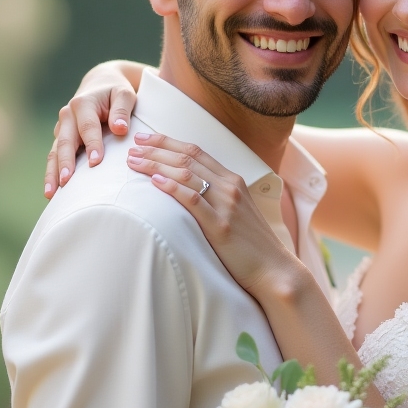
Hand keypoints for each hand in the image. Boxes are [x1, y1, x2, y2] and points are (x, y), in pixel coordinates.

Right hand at [45, 61, 140, 197]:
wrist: (99, 84)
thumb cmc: (115, 92)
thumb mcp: (124, 94)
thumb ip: (122, 109)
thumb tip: (120, 129)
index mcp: (83, 103)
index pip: (88, 127)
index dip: (92, 144)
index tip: (96, 162)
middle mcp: (68, 116)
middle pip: (65, 141)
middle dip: (65, 162)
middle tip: (66, 181)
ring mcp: (62, 128)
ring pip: (55, 152)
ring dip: (52, 172)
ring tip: (51, 193)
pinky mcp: (61, 138)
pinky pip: (55, 157)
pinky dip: (51, 173)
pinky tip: (52, 192)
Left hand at [127, 133, 306, 296]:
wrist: (274, 269)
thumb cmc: (252, 244)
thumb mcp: (237, 211)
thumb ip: (217, 197)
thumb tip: (190, 190)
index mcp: (234, 180)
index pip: (196, 151)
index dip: (168, 142)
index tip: (146, 138)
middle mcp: (230, 186)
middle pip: (188, 157)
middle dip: (157, 148)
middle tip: (133, 144)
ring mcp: (227, 205)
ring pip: (186, 174)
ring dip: (156, 164)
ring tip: (134, 161)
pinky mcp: (221, 225)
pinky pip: (193, 199)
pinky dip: (172, 187)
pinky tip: (154, 181)